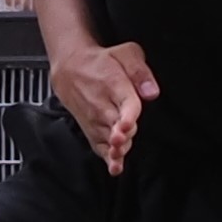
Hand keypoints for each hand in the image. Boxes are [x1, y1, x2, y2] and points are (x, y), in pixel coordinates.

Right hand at [53, 39, 157, 173]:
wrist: (71, 69)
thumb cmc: (102, 63)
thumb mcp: (125, 53)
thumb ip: (141, 71)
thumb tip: (151, 92)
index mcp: (115, 86)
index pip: (123, 104)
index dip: (126, 116)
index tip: (127, 124)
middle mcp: (103, 106)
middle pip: (116, 126)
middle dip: (121, 133)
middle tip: (124, 133)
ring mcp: (96, 121)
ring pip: (109, 139)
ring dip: (117, 147)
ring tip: (119, 148)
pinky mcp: (92, 131)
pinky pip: (100, 148)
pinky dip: (109, 159)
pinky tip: (116, 167)